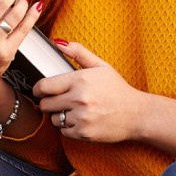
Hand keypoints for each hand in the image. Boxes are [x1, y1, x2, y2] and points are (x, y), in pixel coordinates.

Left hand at [33, 40, 147, 142]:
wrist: (137, 114)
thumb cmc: (117, 89)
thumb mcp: (100, 66)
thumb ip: (78, 53)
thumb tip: (58, 42)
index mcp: (80, 80)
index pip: (44, 86)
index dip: (38, 89)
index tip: (40, 90)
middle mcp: (79, 99)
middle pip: (45, 104)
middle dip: (49, 102)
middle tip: (59, 101)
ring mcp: (81, 117)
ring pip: (53, 119)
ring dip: (59, 115)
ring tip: (73, 110)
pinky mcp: (84, 133)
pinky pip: (63, 131)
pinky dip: (69, 127)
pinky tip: (81, 120)